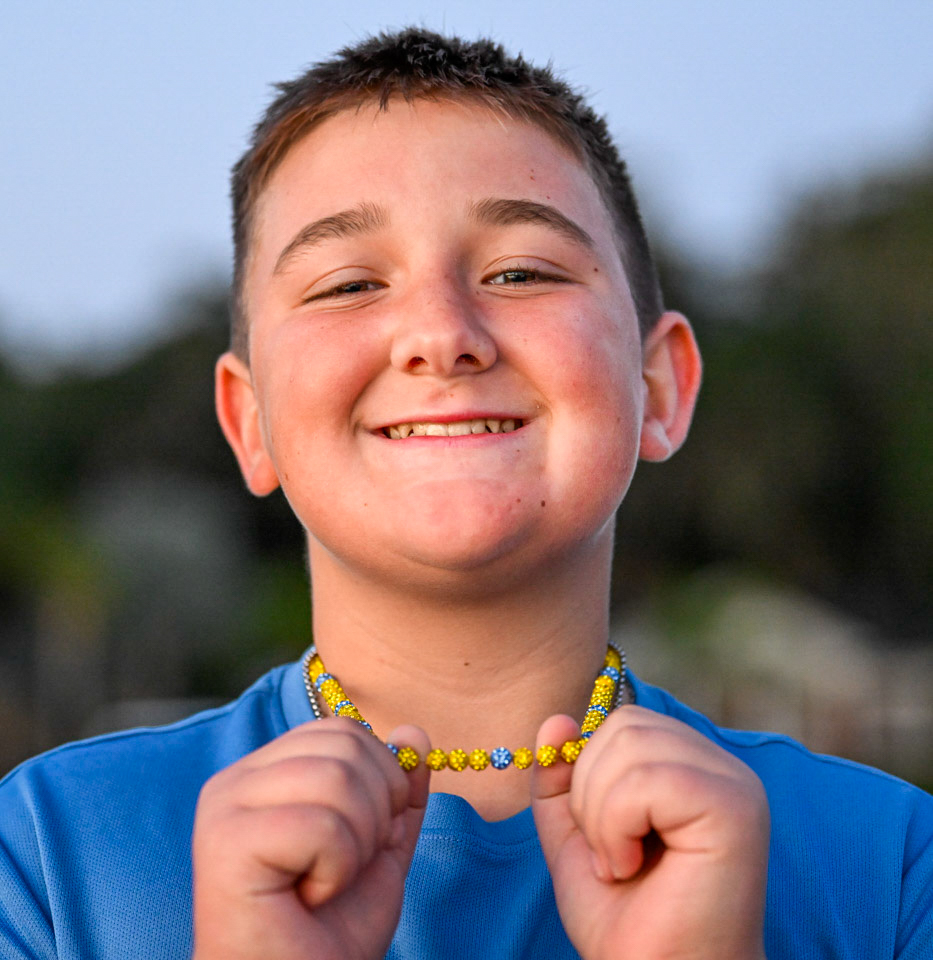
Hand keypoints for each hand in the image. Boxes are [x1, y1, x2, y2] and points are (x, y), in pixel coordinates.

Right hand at [191, 718, 429, 959]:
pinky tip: (308, 898)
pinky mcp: (226, 843)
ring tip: (325, 883)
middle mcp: (237, 780)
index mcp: (266, 772)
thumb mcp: (380, 848)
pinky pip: (322, 826)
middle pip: (346, 747)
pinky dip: (337, 870)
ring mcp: (225, 808)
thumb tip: (413, 734)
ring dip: (357, 845)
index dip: (380, 780)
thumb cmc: (328, 934)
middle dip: (374, 814)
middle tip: (343, 868)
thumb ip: (397, 791)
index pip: (344, 730)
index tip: (362, 839)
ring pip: (337, 778)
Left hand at [531, 706, 768, 959]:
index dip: (588, 774)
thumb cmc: (628, 921)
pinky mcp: (734, 808)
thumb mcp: (576, 836)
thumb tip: (556, 720)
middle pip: (624, 725)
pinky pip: (646, 779)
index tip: (601, 841)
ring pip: (631, 745)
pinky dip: (617, 826)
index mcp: (692, 766)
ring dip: (602, 815)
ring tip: (621, 864)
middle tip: (609, 857)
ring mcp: (734, 784)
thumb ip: (562, 778)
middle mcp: (721, 766)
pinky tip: (632, 866)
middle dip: (590, 793)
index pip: (622, 723)